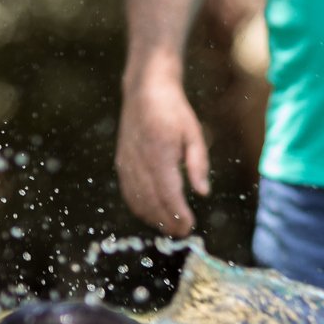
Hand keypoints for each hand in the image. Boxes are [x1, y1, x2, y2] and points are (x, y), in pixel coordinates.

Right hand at [116, 72, 209, 236]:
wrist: (145, 92)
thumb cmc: (174, 112)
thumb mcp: (194, 135)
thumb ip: (198, 165)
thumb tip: (202, 193)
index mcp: (159, 154)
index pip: (168, 193)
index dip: (178, 214)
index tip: (190, 226)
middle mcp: (139, 161)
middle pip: (151, 202)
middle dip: (167, 221)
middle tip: (183, 232)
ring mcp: (127, 163)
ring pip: (137, 200)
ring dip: (153, 218)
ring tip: (171, 228)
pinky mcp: (122, 163)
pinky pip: (128, 192)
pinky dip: (140, 208)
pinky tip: (153, 215)